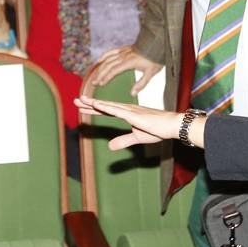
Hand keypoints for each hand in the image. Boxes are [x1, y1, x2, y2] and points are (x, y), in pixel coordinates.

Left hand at [73, 97, 193, 149]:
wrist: (172, 126)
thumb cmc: (158, 130)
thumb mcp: (137, 138)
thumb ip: (123, 141)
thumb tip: (110, 147)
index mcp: (126, 114)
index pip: (106, 111)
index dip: (93, 109)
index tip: (82, 107)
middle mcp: (126, 109)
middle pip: (104, 106)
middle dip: (89, 103)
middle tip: (75, 100)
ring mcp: (130, 110)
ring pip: (108, 106)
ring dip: (95, 103)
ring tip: (82, 100)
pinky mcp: (134, 115)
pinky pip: (118, 111)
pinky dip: (107, 107)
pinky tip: (98, 105)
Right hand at [84, 46, 161, 95]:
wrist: (157, 45)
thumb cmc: (154, 60)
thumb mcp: (150, 73)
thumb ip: (141, 84)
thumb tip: (132, 94)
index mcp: (129, 62)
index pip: (114, 70)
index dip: (106, 77)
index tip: (100, 84)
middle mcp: (124, 56)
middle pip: (108, 65)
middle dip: (100, 74)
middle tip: (94, 83)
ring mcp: (123, 52)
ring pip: (108, 59)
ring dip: (100, 67)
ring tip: (94, 75)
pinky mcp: (123, 49)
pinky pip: (111, 52)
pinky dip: (104, 56)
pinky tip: (99, 61)